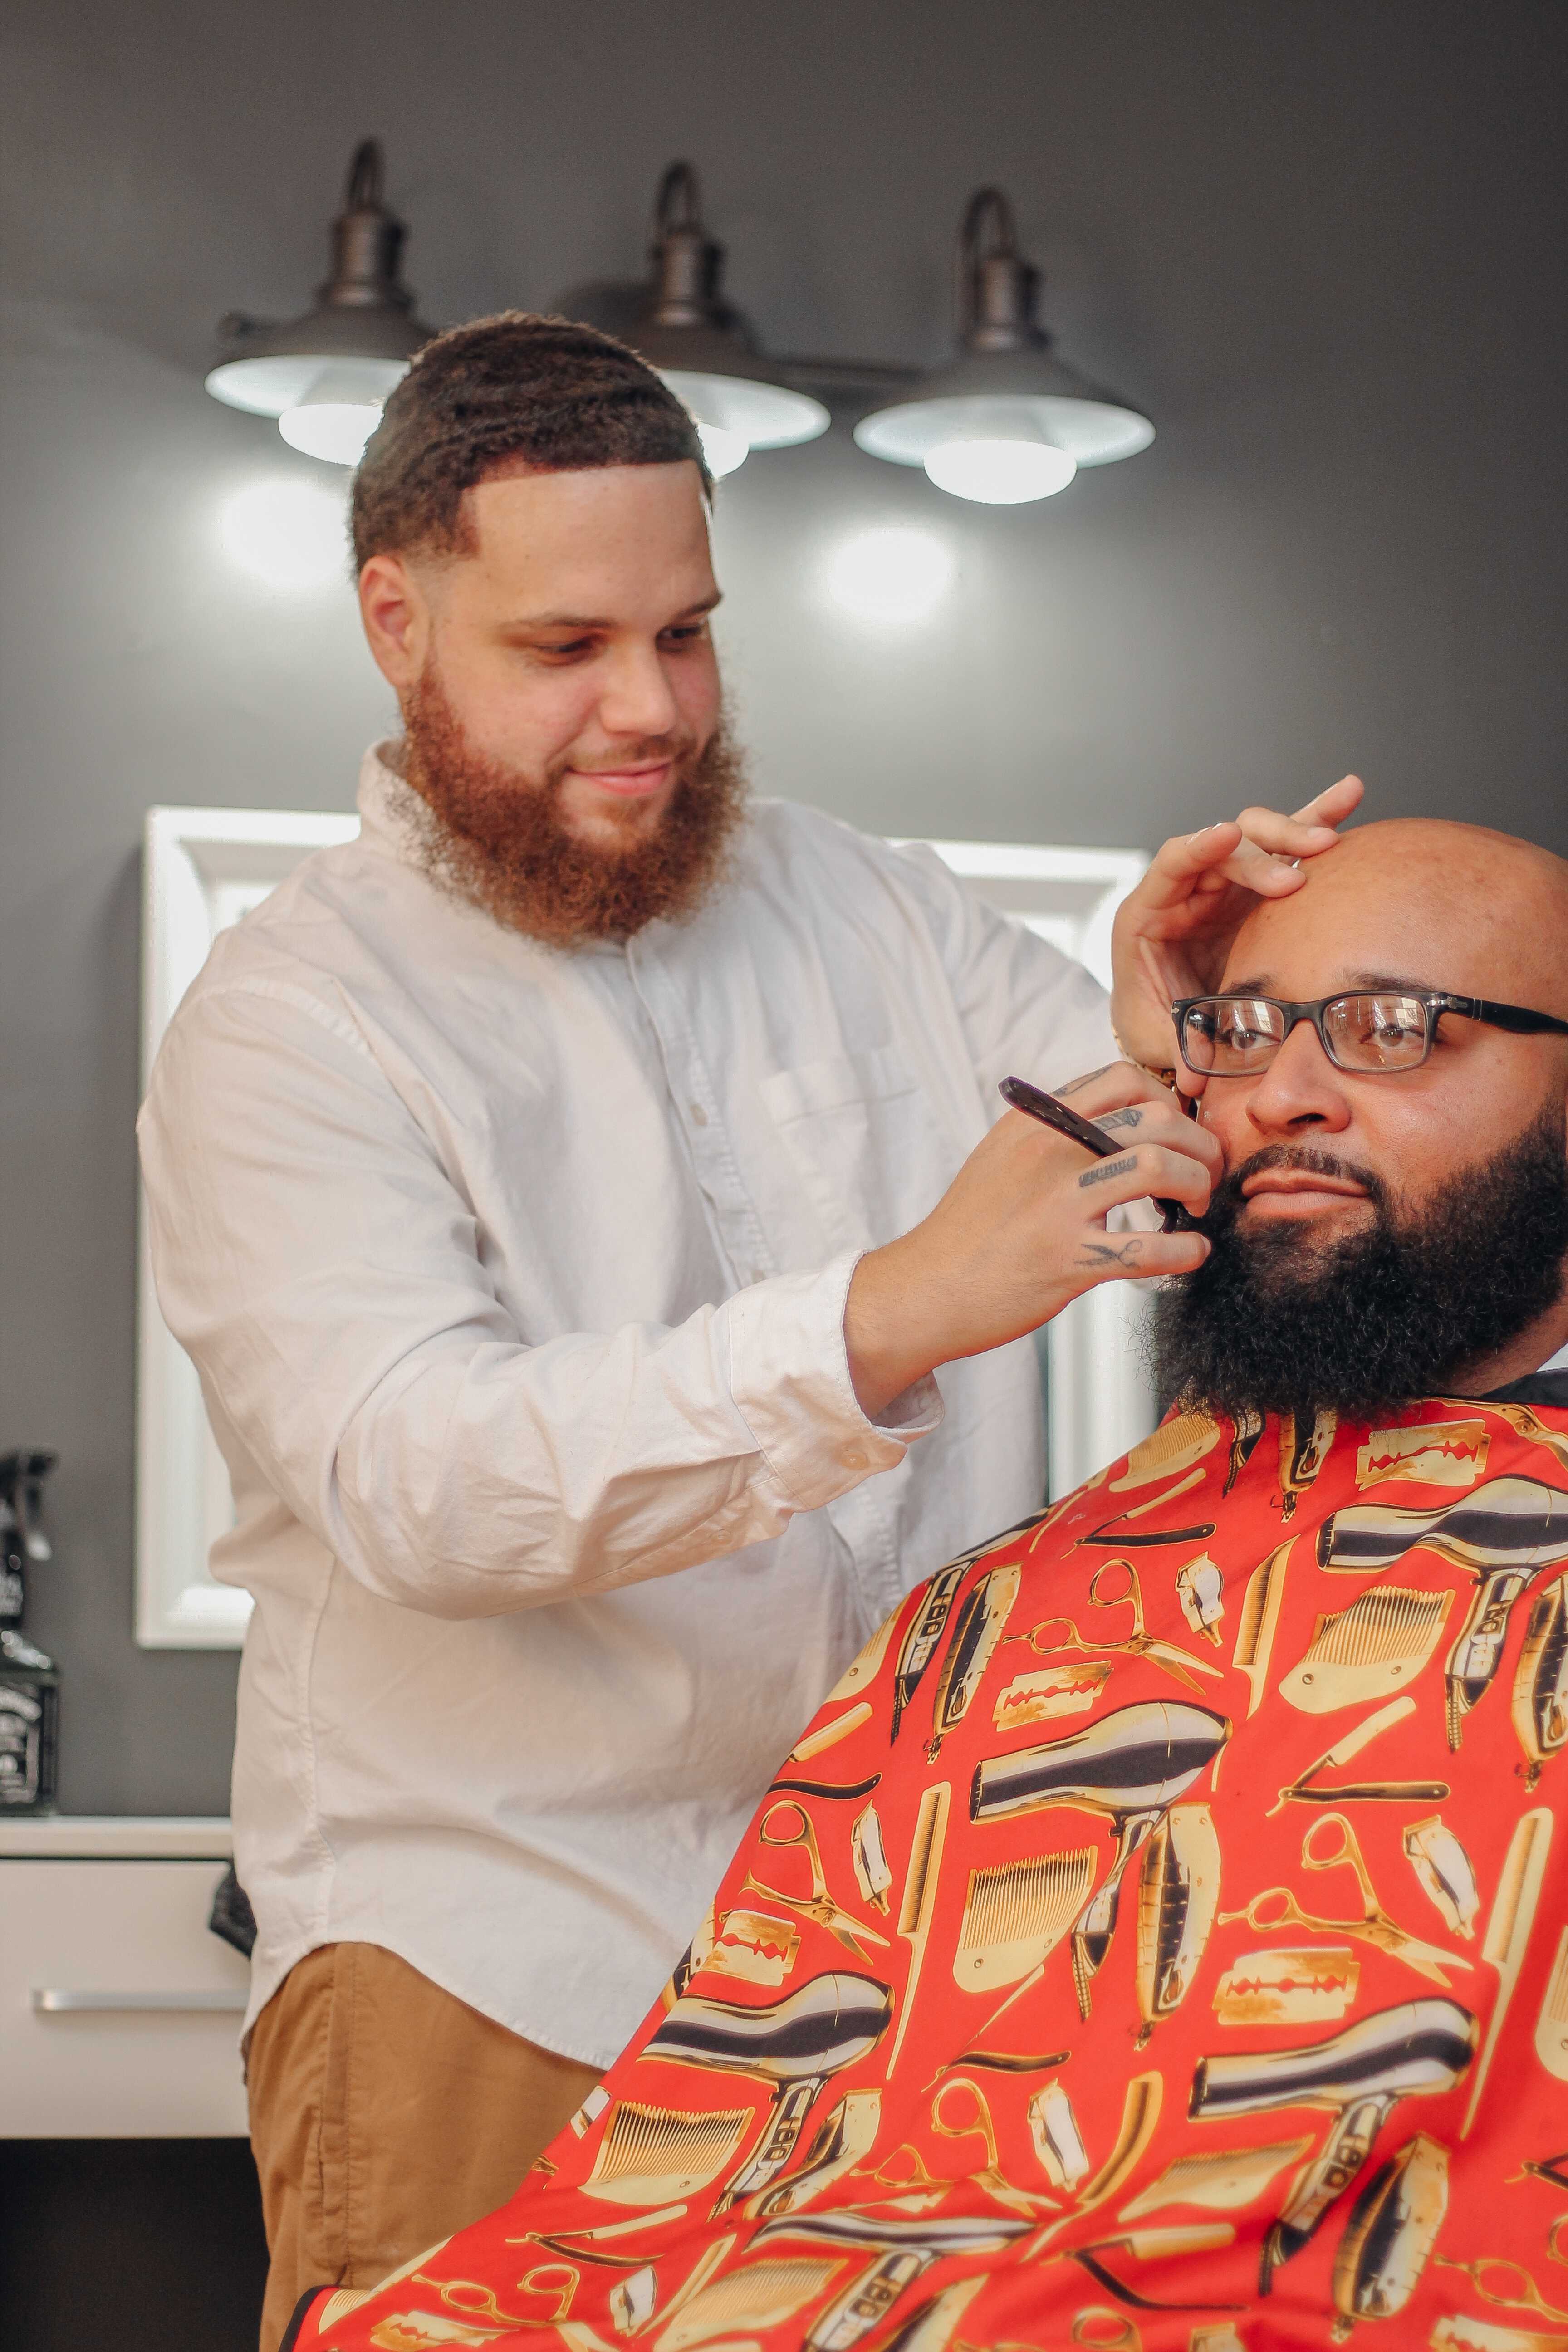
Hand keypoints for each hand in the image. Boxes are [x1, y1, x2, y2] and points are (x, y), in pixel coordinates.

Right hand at [844, 1065, 1218, 1417]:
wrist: (926, 1288)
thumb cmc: (971, 1227)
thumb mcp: (1002, 1155)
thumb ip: (1053, 1130)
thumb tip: (1117, 1120)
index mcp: (1035, 1120)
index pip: (1125, 1078)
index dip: (1169, 1102)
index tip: (1177, 1133)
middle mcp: (1048, 1151)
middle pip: (1157, 1118)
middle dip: (1199, 1146)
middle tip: (1204, 1174)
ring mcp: (1056, 1204)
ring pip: (1159, 1168)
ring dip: (1197, 1188)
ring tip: (1196, 1209)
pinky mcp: (1066, 1260)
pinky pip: (1149, 1249)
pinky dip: (1185, 1252)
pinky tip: (1191, 1256)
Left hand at [1109, 776, 1364, 1087]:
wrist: (1165, 1025)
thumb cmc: (1154, 1028)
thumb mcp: (1159, 1040)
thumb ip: (1180, 1049)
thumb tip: (1196, 1075)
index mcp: (1148, 914)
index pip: (1171, 865)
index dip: (1198, 848)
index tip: (1225, 838)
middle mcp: (1187, 888)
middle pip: (1226, 845)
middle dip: (1263, 852)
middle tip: (1300, 872)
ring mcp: (1225, 883)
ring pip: (1261, 837)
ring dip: (1297, 829)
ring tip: (1332, 835)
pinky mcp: (1257, 888)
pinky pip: (1288, 848)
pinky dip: (1318, 819)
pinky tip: (1349, 793)